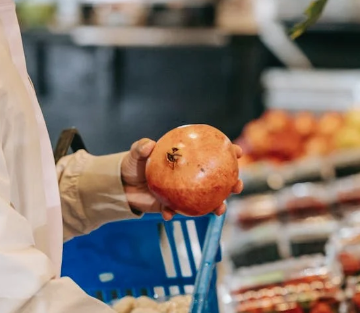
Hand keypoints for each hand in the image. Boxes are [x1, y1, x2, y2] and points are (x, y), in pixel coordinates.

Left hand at [121, 138, 243, 219]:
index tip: (238, 151)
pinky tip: (170, 215)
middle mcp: (189, 176)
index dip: (227, 151)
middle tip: (237, 185)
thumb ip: (141, 148)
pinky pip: (178, 211)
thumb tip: (149, 145)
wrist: (121, 186)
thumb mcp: (136, 153)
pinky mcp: (172, 206)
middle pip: (217, 179)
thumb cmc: (132, 164)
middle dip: (232, 182)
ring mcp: (183, 192)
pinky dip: (175, 213)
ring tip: (220, 210)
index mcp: (186, 158)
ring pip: (206, 199)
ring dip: (216, 205)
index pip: (211, 153)